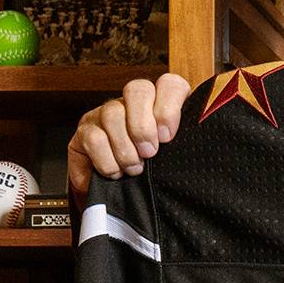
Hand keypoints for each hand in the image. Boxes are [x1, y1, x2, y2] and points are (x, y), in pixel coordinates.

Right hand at [64, 71, 196, 199]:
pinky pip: (94, 137)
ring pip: (113, 113)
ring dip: (125, 148)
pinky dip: (107, 160)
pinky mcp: (86, 130)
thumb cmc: (153, 175)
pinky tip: (116, 172)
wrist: (119, 198)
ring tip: (134, 169)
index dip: (168, 107)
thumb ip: (184, 148)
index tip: (168, 136)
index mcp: (162, 105)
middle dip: (143, 125)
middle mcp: (134, 103)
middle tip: (149, 153)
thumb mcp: (173, 161)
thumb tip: (197, 149)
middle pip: (137, 89)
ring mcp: (107, 113)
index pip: (169, 84)